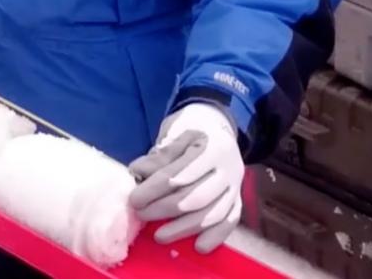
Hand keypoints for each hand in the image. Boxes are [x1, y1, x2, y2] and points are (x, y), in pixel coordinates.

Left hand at [128, 103, 244, 253]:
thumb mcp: (173, 134)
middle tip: (142, 215)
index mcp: (210, 147)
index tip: (134, 200)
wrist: (217, 124)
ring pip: (212, 214)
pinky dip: (216, 236)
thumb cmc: (190, 129)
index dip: (154, 190)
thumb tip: (138, 174)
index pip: (179, 174)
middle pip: (196, 197)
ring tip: (159, 236)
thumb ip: (158, 156)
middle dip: (165, 210)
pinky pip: (230, 221)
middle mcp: (228, 167)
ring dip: (184, 228)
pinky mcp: (238, 198)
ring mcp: (236, 185)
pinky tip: (198, 246)